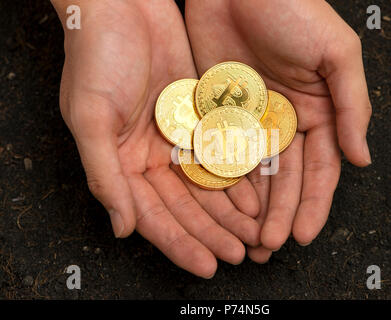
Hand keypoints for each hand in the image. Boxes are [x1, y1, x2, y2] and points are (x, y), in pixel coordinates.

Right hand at [52, 0, 260, 277]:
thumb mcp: (91, 119)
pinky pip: (222, 153)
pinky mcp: (198, 117)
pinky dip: (239, 175)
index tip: (209, 264)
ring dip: (231, 211)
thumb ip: (105, 176)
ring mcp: (177, 138)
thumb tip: (122, 228)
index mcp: (121, 164)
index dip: (181, 243)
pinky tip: (257, 196)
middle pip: (187, 206)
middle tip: (240, 254)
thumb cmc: (96, 58)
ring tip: (255, 234)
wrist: (122, 7)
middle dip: (214, 233)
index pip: (155, 216)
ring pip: (208, 185)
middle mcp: (150, 157)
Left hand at [186, 0, 371, 261]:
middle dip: (277, 214)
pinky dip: (222, 181)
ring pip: (252, 174)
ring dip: (250, 208)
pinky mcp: (219, 113)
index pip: (318, 170)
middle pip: (283, 180)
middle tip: (267, 246)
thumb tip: (362, 158)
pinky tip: (221, 207)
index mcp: (317, 113)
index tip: (301, 234)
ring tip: (244, 238)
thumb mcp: (337, 54)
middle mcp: (284, 122)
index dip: (312, 204)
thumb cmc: (293, 10)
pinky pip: (221, 154)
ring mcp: (250, 120)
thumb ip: (353, 106)